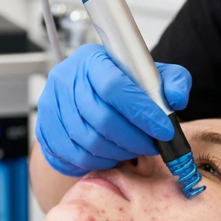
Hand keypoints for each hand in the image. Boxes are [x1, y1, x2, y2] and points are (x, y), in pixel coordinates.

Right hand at [36, 44, 191, 176]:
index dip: (141, 112)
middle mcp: (65, 78)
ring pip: (88, 141)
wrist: (89, 95)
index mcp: (92, 59)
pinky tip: (113, 155)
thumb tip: (175, 99)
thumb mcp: (153, 76)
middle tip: (152, 146)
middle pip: (101, 118)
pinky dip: (98, 161)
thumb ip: (173, 81)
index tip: (163, 129)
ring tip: (134, 150)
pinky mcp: (45, 129)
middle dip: (133, 139)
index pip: (114, 86)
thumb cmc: (123, 85)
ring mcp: (50, 104)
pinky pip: (73, 155)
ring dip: (118, 152)